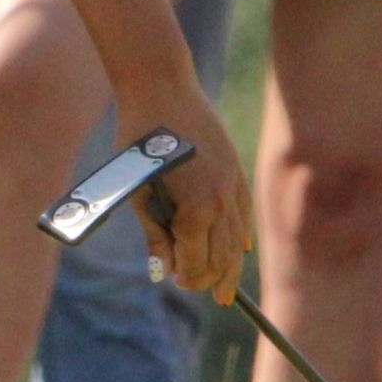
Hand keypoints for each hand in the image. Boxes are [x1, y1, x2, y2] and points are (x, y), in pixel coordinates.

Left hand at [122, 84, 251, 304]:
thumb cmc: (139, 141)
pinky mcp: (236, 170)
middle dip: (210, 279)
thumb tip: (164, 271)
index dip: (187, 277)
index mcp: (196, 209)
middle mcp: (222, 201)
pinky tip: (239, 250)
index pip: (197, 262)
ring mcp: (233, 184)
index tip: (176, 282)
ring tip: (224, 287)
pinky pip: (243, 213)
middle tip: (200, 291)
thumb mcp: (138, 193)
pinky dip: (240, 236)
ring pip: (237, 239)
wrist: (161, 90)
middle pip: (223, 257)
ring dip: (230, 266)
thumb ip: (154, 234)